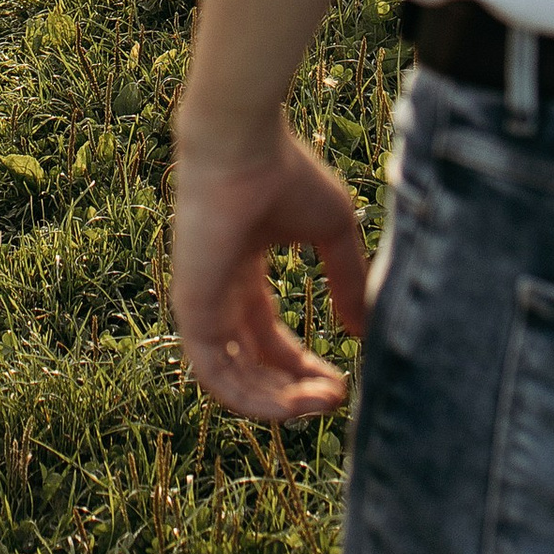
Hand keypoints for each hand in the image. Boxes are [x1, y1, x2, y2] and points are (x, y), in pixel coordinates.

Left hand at [170, 104, 369, 422]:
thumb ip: (346, 281)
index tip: (340, 382)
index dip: (301, 367)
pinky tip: (291, 405)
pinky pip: (216, 375)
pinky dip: (252, 399)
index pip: (266, 337)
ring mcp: (200, 303)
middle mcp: (218, 293)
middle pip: (251, 363)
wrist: (243, 148)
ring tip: (322, 405)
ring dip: (278, 402)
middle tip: (335, 400)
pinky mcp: (191, 310)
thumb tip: (362, 332)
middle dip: (293, 390)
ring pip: (232, 378)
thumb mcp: (332, 233)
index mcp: (242, 272)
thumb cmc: (284, 175)